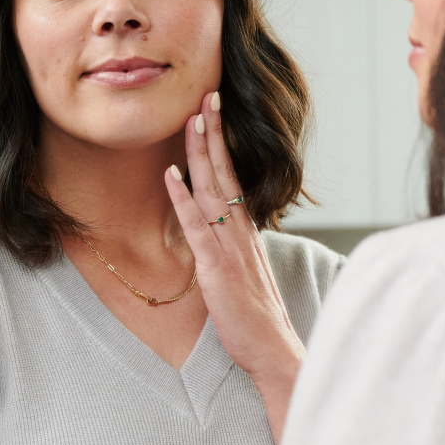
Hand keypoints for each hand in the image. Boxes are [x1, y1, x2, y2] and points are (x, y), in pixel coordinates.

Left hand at [164, 91, 303, 444]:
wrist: (274, 348)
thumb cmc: (259, 316)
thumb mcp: (247, 274)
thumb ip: (235, 249)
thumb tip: (222, 232)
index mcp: (247, 232)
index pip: (234, 178)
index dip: (221, 145)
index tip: (213, 114)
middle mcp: (241, 232)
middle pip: (225, 173)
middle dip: (213, 133)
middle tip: (206, 96)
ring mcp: (230, 247)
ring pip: (213, 190)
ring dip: (199, 153)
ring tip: (190, 120)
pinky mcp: (217, 268)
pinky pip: (197, 226)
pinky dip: (183, 199)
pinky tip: (171, 175)